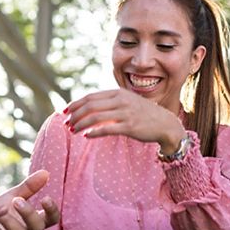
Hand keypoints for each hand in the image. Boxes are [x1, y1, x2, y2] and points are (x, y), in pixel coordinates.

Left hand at [0, 170, 60, 229]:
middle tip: (16, 201)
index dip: (52, 210)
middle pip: (38, 228)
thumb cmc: (0, 215)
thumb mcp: (13, 198)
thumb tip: (46, 172)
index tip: (45, 197)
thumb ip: (29, 188)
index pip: (52, 219)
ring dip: (10, 222)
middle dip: (29, 213)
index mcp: (35, 221)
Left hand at [64, 89, 186, 152]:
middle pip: (90, 106)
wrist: (165, 124)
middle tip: (66, 123)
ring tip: (73, 130)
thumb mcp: (127, 101)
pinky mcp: (129, 126)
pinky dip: (94, 132)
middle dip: (75, 114)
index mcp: (118, 93)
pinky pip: (107, 129)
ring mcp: (125, 113)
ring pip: (95, 117)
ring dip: (81, 124)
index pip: (90, 96)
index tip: (64, 111)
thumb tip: (90, 106)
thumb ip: (111, 102)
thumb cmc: (143, 114)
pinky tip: (86, 136)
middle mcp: (120, 101)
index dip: (75, 104)